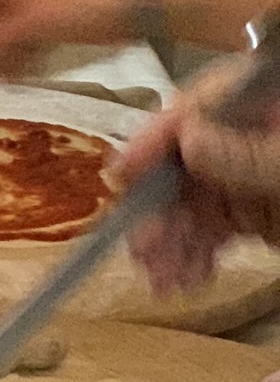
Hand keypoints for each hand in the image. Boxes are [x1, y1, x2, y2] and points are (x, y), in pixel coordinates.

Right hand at [116, 57, 279, 294]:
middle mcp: (249, 132)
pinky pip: (215, 228)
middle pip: (188, 160)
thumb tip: (189, 140)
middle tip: (142, 251)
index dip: (156, 139)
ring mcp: (254, 173)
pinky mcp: (259, 212)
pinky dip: (196, 254)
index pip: (198, 106)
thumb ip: (252, 154)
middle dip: (160, 207)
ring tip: (164, 281)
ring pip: (196, 201)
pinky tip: (185, 279)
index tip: (122, 175)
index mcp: (260, 99)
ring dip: (173, 240)